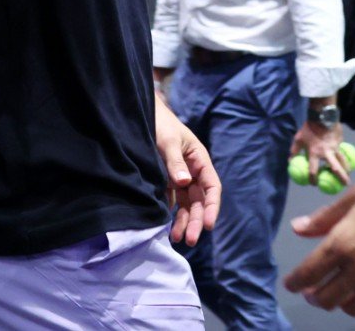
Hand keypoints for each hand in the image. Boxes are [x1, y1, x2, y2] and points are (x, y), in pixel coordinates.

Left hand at [154, 95, 220, 245]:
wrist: (142, 115)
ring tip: (178, 238)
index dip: (212, 207)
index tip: (209, 224)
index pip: (212, 187)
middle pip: (200, 201)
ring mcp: (180, 177)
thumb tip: (184, 182)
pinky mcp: (166, 182)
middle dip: (197, 220)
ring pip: (187, 205)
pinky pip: (173, 201)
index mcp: (200, 160)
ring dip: (185, 221)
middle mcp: (193, 171)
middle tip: (191, 240)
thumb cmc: (160, 124)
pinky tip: (167, 228)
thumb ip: (175, 162)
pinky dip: (172, 215)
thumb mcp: (168, 141)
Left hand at [285, 162, 354, 316]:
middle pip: (325, 299)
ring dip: (342, 301)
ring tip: (343, 290)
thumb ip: (324, 218)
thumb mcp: (354, 196)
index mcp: (342, 243)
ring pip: (352, 309)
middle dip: (314, 295)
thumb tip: (297, 228)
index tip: (292, 283)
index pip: (307, 275)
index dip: (294, 282)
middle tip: (314, 288)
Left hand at [290, 118, 350, 184]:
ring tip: (349, 176)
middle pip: (335, 168)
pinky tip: (346, 162)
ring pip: (343, 161)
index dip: (313, 179)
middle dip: (341, 178)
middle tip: (344, 185)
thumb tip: (290, 161)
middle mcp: (326, 153)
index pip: (313, 170)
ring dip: (347, 169)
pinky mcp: (340, 142)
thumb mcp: (298, 138)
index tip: (314, 184)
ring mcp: (335, 147)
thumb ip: (294, 150)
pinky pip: (342, 151)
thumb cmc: (309, 128)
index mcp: (314, 153)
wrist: (322, 116)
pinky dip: (344, 158)